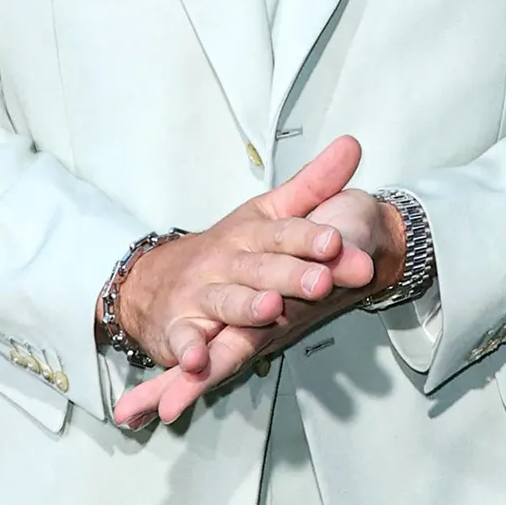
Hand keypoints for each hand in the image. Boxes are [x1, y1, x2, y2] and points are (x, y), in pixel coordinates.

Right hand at [107, 136, 374, 426]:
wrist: (153, 279)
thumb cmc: (227, 249)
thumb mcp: (269, 213)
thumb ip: (313, 185)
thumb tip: (353, 145)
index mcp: (252, 234)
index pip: (284, 233)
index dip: (308, 237)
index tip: (335, 240)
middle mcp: (227, 262)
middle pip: (261, 268)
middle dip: (291, 275)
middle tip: (322, 282)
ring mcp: (202, 294)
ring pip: (227, 301)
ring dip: (246, 306)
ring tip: (270, 308)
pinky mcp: (179, 329)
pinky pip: (184, 341)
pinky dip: (189, 351)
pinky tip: (198, 359)